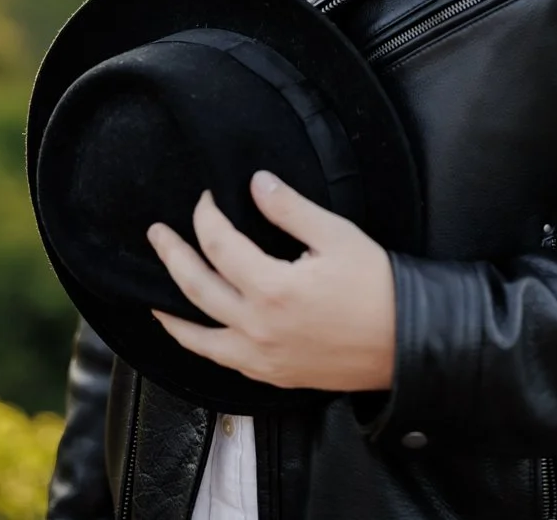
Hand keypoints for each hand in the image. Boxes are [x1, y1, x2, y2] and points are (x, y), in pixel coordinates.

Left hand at [146, 171, 395, 391]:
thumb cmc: (375, 285)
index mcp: (272, 288)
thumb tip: (256, 183)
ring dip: (171, 310)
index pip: (220, 245)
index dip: (207, 216)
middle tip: (156, 233)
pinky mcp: (270, 375)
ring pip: (198, 336)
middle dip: (172, 255)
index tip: (206, 198)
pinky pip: (220, 360)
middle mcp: (257, 327)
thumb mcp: (336, 234)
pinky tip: (194, 331)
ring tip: (153, 293)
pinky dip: (197, 343)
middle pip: (196, 287)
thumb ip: (290, 209)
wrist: (404, 341)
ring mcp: (261, 357)